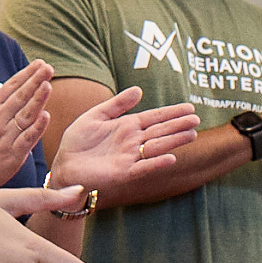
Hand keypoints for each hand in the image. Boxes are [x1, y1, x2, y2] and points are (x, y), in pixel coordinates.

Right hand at [0, 56, 51, 188]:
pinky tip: (46, 116)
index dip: (26, 74)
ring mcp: (4, 136)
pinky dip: (36, 128)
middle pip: (19, 98)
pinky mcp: (11, 154)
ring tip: (47, 85)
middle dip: (34, 82)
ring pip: (23, 115)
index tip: (40, 62)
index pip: (11, 87)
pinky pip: (25, 139)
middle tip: (48, 68)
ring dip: (36, 100)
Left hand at [51, 88, 198, 190]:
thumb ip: (117, 104)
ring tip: (192, 134)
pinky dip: (156, 163)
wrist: (64, 164)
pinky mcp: (123, 172)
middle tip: (197, 119)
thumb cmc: (78, 141)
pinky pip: (143, 167)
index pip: (154, 117)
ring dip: (174, 141)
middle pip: (160, 131)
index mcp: (127, 126)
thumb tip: (139, 90)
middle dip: (179, 125)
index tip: (190, 107)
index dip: (172, 112)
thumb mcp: (96, 115)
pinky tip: (171, 158)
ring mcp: (130, 157)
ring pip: (157, 147)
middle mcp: (133, 141)